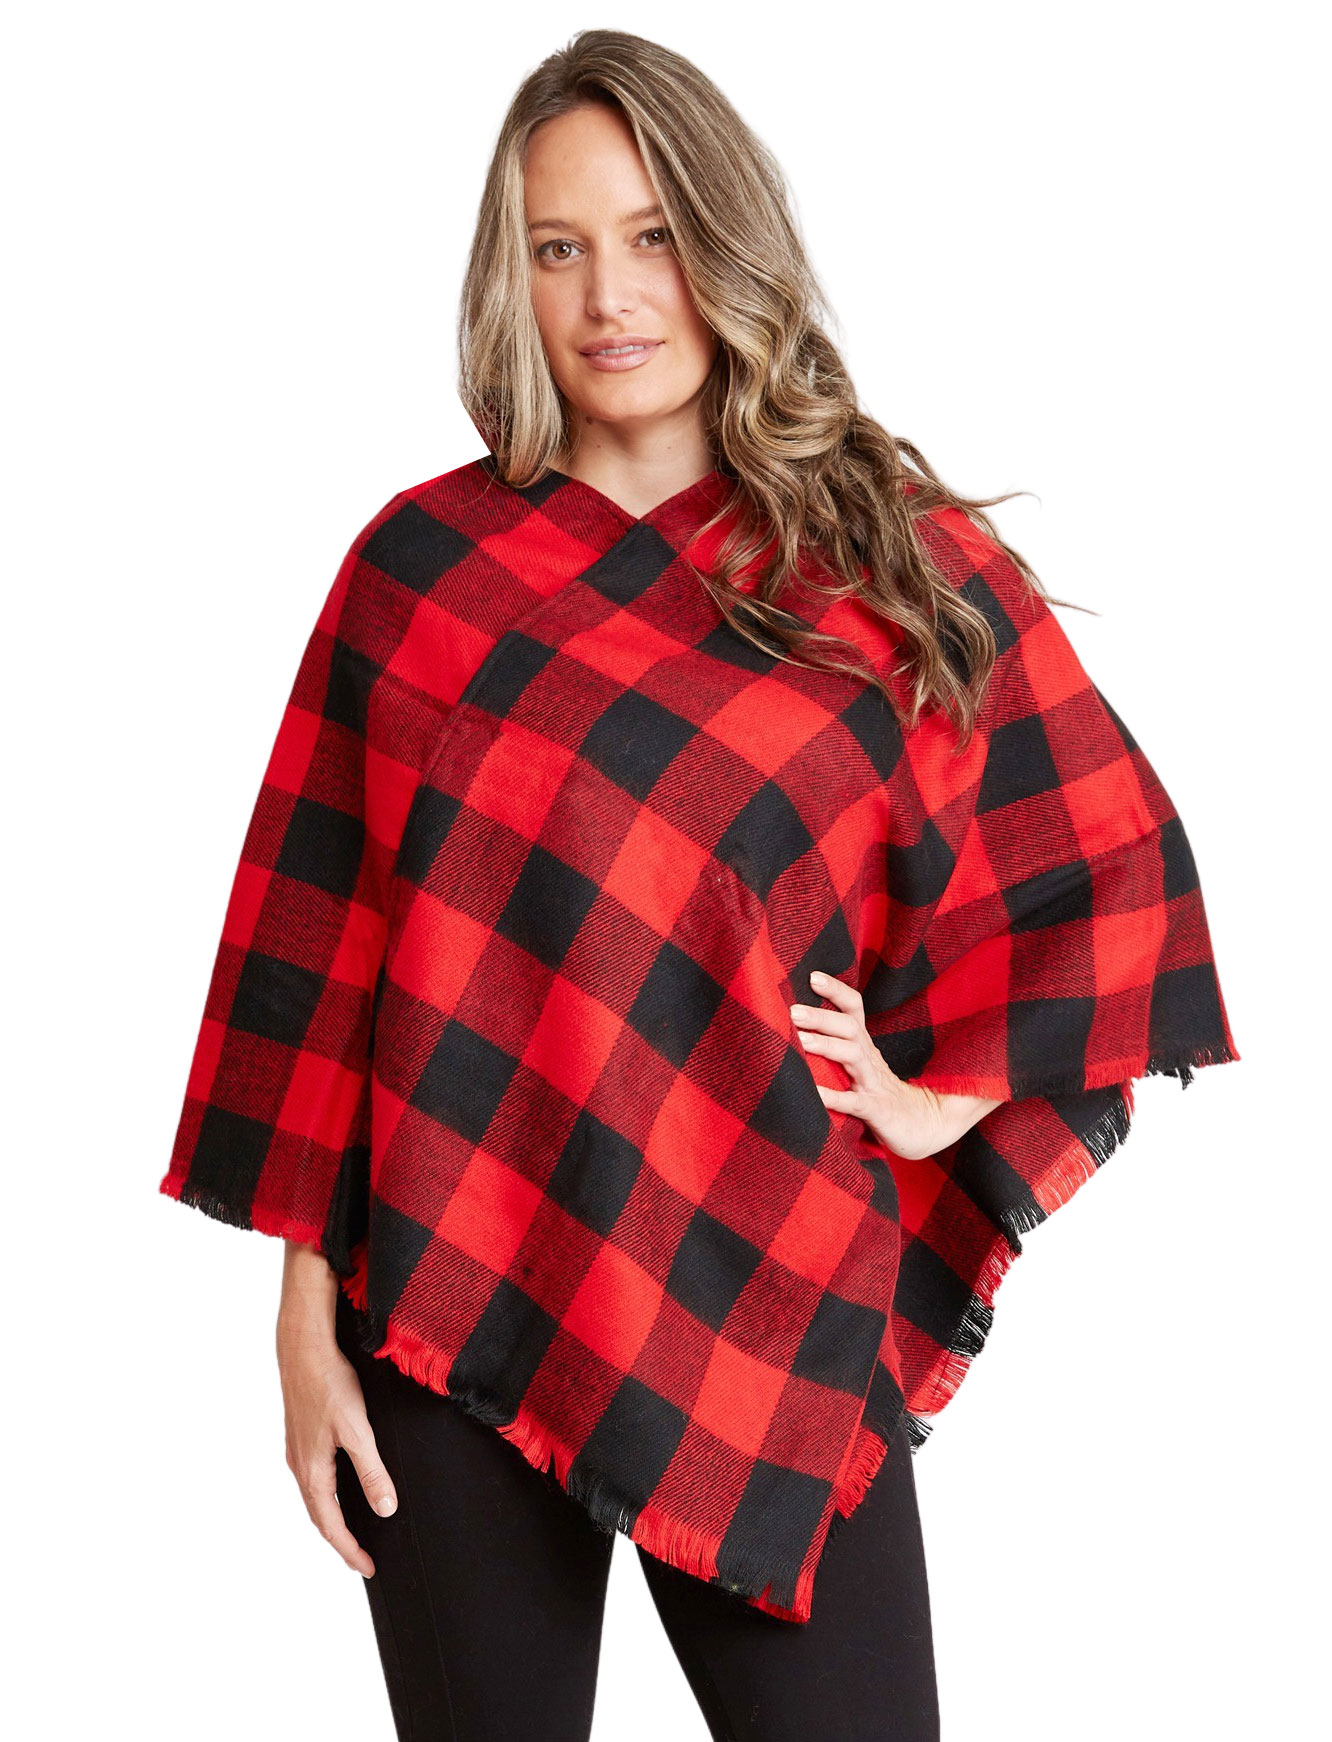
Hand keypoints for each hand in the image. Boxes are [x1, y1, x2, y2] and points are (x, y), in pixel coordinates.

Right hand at [277, 1244, 397, 1577]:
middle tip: (362, 1559)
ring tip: (354, 1532)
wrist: (303, 1347)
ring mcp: (298, 1451)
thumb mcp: (358, 1430)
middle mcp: (300, 1467)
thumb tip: (386, 1510)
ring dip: (333, 1518)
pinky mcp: (301, 1436)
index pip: (331, 1526)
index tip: (368, 1570)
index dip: (350, 1550)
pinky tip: (340, 1488)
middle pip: (320, 1517)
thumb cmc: (330, 1383)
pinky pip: (314, 1478)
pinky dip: (327, 1495)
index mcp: (312, 1473)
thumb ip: (373, 1471)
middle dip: (341, 1541)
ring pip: (316, 1497)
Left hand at [789, 970, 1000, 1160]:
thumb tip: (794, 1030)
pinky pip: (854, 1102)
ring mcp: (874, 1084)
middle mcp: (870, 1059)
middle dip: (822, 1017)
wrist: (924, 1127)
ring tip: (799, 1041)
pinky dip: (834, 1097)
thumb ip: (836, 1048)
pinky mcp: (877, 1111)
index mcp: (864, 1046)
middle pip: (850, 1028)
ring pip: (853, 1056)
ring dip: (826, 1046)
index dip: (836, 990)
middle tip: (792, 1010)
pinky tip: (814, 1094)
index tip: (813, 976)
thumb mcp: (859, 1067)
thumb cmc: (881, 1095)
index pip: (854, 1009)